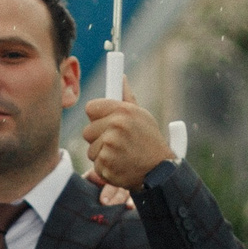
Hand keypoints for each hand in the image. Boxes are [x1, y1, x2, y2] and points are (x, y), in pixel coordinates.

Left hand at [83, 77, 173, 191]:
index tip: (103, 122)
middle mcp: (116, 127)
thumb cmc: (150, 141)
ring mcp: (110, 147)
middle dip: (98, 138)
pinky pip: (96, 165)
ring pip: (90, 150)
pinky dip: (105, 168)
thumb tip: (121, 78)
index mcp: (123, 111)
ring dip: (102, 155)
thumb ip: (126, 98)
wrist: (160, 171)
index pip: (90, 108)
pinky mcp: (106, 165)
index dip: (96, 117)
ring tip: (120, 155)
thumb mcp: (142, 116)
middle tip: (116, 143)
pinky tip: (120, 165)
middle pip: (87, 131)